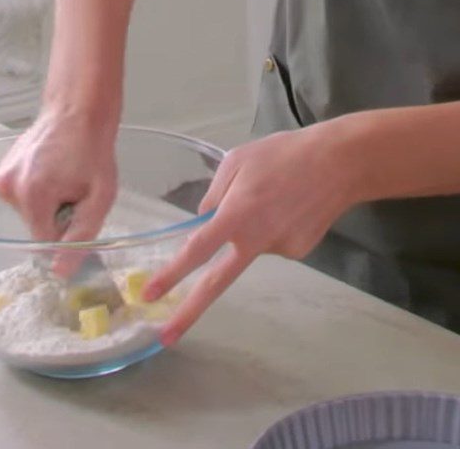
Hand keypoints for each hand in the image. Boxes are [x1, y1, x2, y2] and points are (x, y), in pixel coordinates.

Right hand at [0, 108, 117, 258]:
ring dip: (47, 205)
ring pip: (28, 214)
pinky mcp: (0, 174)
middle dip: (56, 217)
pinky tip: (50, 172)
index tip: (80, 212)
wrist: (76, 112)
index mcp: (33, 195)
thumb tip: (60, 272)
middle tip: (75, 191)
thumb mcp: (100, 197)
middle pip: (35, 227)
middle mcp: (9, 188)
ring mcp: (1, 179)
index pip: (45, 243)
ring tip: (63, 177)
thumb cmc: (92, 150)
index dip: (67, 234)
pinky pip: (21, 199)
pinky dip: (37, 193)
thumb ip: (81, 237)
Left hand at [144, 119, 362, 344]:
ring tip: (274, 194)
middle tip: (166, 336)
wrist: (340, 163)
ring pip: (248, 245)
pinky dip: (271, 226)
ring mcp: (279, 249)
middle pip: (216, 283)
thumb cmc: (282, 154)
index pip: (196, 251)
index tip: (149, 295)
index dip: (171, 274)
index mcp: (236, 215)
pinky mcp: (298, 252)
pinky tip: (289, 206)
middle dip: (189, 312)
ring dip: (250, 227)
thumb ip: (215, 194)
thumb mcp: (237, 160)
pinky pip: (270, 241)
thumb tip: (202, 221)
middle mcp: (256, 240)